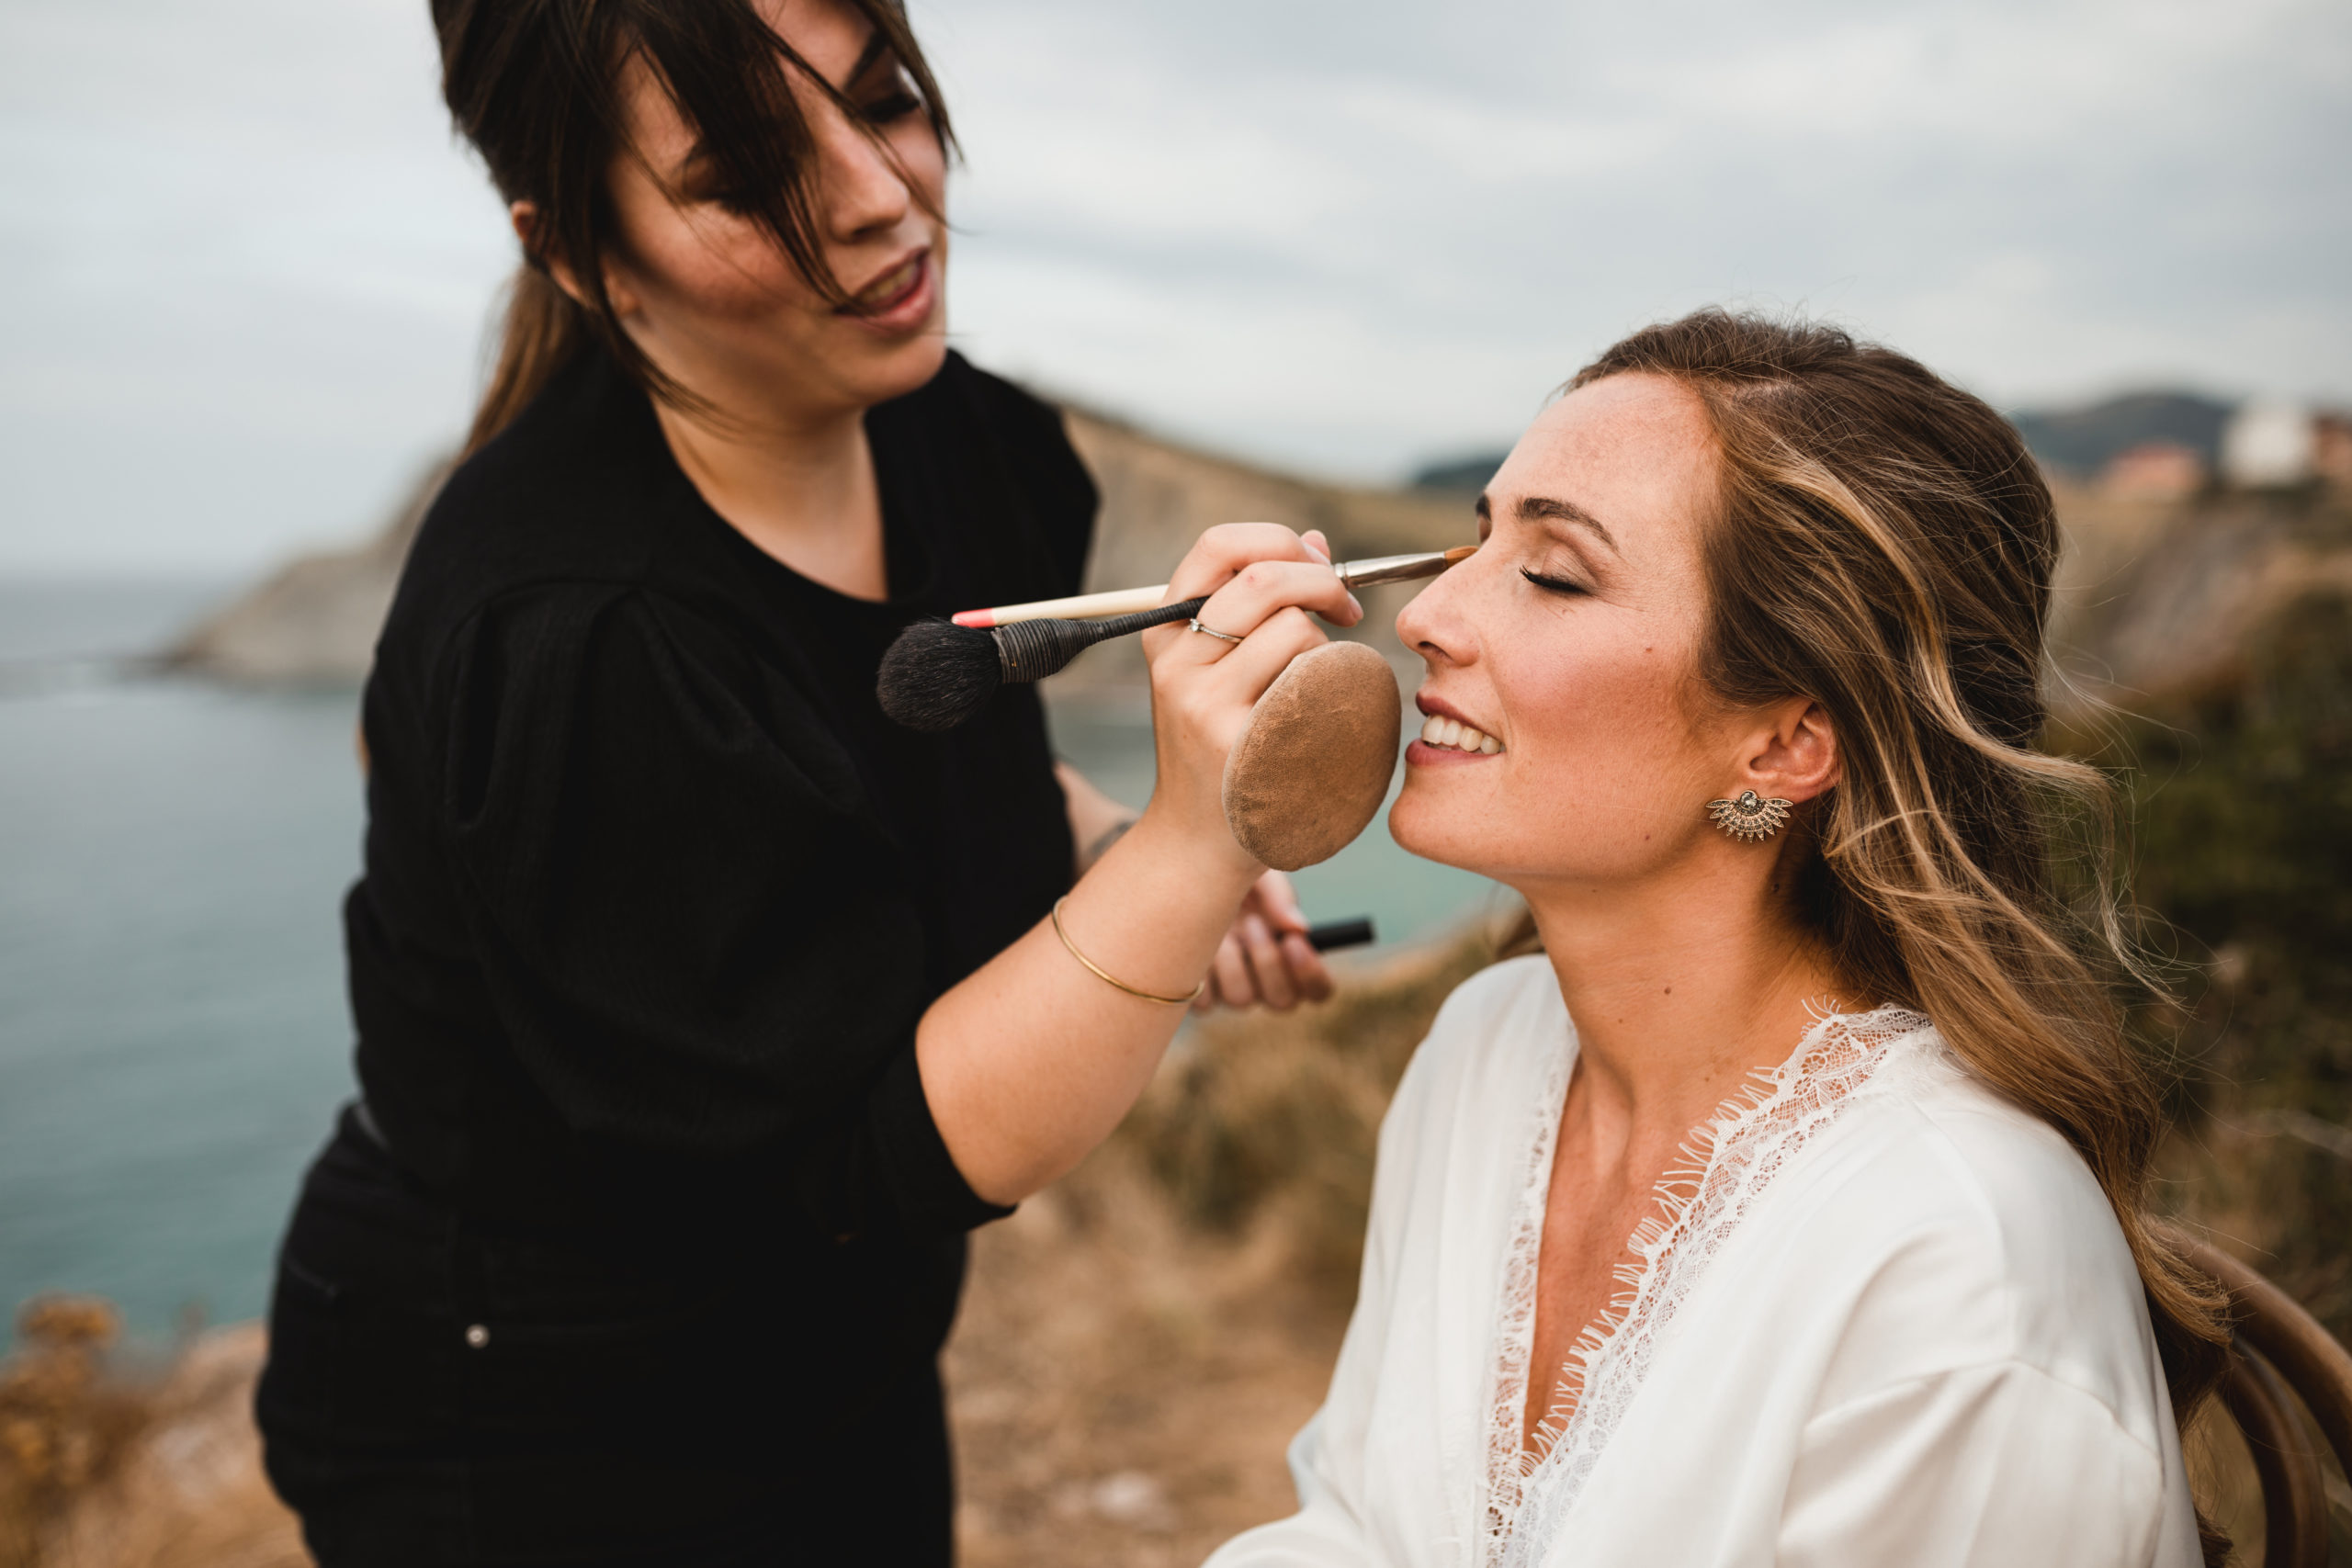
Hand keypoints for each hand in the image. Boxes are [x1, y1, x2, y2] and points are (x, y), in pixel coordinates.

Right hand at [1134, 524, 1363, 877]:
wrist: (1195, 842)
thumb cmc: (1219, 747)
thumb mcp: (1216, 672)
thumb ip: (1259, 606)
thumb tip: (1316, 543)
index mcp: (1165, 633)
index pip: (1217, 546)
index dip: (1278, 541)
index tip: (1317, 564)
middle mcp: (1178, 665)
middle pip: (1264, 583)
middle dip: (1323, 583)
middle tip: (1348, 612)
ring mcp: (1207, 708)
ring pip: (1297, 634)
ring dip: (1327, 649)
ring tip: (1318, 684)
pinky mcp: (1243, 747)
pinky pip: (1316, 688)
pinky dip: (1336, 691)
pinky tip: (1326, 717)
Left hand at [1194, 869, 1334, 1012]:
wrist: (1179, 875)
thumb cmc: (1227, 872)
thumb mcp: (1257, 873)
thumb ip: (1279, 897)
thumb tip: (1299, 928)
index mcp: (1288, 956)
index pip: (1318, 989)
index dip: (1312, 974)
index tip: (1294, 941)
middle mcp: (1262, 979)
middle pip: (1283, 1001)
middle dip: (1268, 960)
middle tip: (1253, 923)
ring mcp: (1228, 989)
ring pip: (1241, 999)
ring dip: (1232, 960)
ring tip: (1220, 925)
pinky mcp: (1195, 994)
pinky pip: (1205, 1000)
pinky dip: (1201, 968)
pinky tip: (1194, 939)